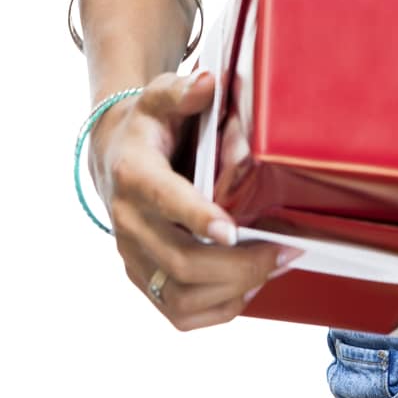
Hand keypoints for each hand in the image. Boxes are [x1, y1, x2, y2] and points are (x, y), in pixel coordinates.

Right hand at [89, 70, 300, 330]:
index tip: (233, 232)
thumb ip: (184, 90)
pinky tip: (246, 288)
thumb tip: (209, 84)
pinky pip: (177, 312)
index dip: (197, 218)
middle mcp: (128, 222)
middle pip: (181, 261)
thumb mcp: (161, 95)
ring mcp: (133, 255)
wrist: (113, 153)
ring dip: (234, 290)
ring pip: (180, 296)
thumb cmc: (150, 124)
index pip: (165, 200)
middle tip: (284, 251)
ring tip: (273, 267)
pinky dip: (217, 309)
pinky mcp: (142, 277)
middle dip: (239, 265)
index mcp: (134, 174)